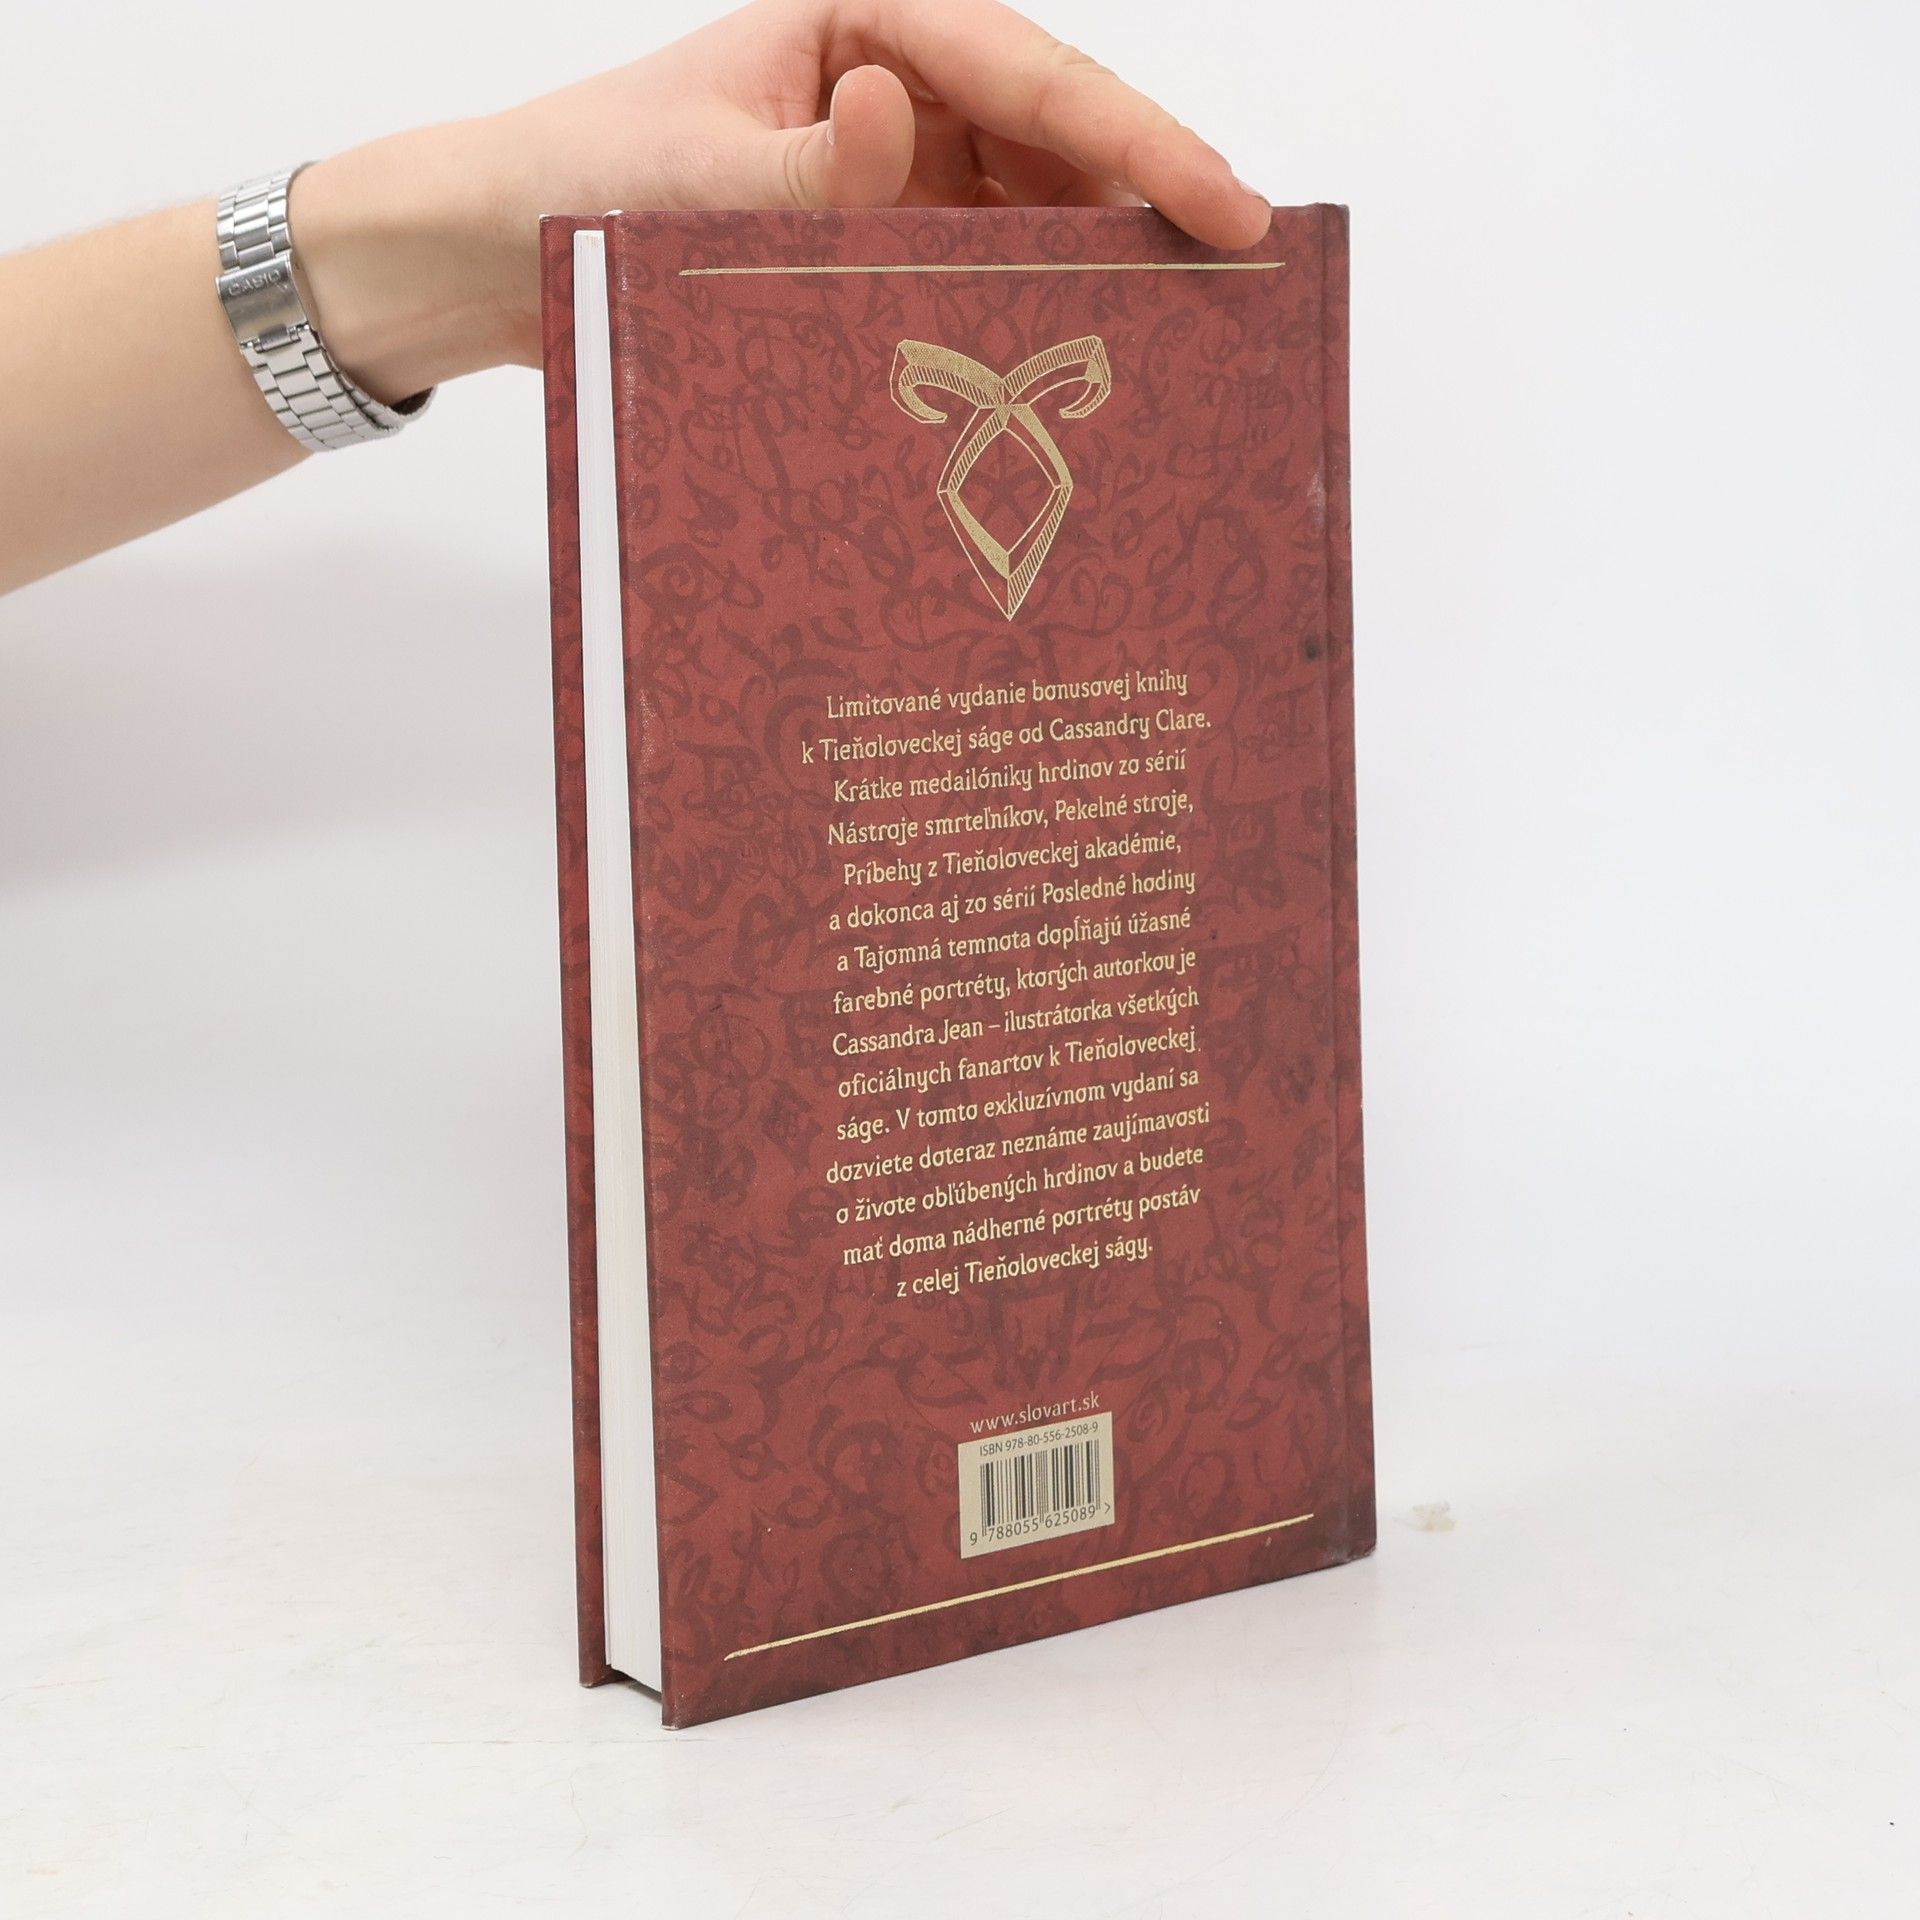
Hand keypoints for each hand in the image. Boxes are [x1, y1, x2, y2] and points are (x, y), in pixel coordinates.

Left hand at [294, 0, 1271, 398]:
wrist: (491, 257)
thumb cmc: (583, 181)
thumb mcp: (698, 177)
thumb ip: (813, 163)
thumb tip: (902, 112)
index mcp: (862, 21)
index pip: (1034, 76)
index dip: (1143, 143)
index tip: (1230, 211)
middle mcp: (893, 85)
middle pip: (1055, 141)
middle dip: (1138, 210)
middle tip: (1227, 293)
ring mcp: (891, 167)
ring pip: (1026, 213)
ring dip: (1084, 274)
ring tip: (1159, 347)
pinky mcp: (873, 241)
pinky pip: (968, 274)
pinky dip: (1012, 317)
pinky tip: (1059, 368)